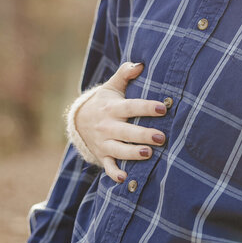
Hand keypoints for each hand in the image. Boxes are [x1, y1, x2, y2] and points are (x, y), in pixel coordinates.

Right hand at [74, 62, 167, 182]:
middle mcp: (107, 126)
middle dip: (143, 135)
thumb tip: (140, 63)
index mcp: (112, 108)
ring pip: (118, 150)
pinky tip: (125, 178)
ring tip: (148, 154)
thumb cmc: (104, 101)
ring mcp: (104, 142)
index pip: (131, 107)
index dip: (146, 107)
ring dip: (132, 153)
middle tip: (161, 137)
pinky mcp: (102, 155)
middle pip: (126, 131)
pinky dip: (114, 173)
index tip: (163, 108)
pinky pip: (108, 166)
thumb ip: (125, 74)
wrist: (78, 120)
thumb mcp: (112, 86)